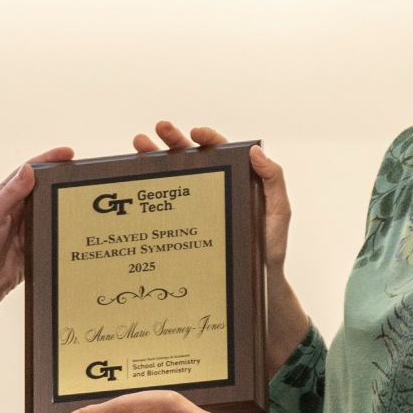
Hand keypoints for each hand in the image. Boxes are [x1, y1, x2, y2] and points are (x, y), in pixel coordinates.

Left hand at [0, 146, 74, 304]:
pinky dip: (65, 228)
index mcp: (3, 197)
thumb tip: (28, 169)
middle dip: (62, 180)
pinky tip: (78, 225)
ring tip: (84, 197)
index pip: (29, 172)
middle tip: (83, 173)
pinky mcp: (36, 246)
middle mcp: (17, 210)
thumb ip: (9, 195)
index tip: (68, 153)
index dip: (48, 159)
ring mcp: (28, 228)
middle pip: (44, 189)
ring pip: (52, 210)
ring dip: (66, 204)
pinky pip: (54, 233)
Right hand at [132, 121, 290, 270]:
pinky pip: (164, 203)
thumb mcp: (278, 211)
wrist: (254, 283)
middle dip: (174, 139)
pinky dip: (149, 188)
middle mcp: (214, 186)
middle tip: (160, 128)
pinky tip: (135, 179)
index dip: (207, 138)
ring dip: (155, 156)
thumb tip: (256, 151)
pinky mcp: (183, 224)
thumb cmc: (269, 247)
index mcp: (237, 178)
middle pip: (191, 157)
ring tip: (140, 144)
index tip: (195, 133)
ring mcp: (197, 205)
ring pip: (173, 175)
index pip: (221, 150)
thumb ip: (273, 180)